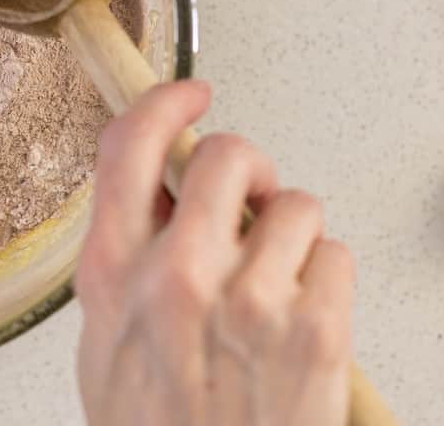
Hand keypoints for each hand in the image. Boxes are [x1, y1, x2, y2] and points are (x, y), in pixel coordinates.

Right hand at [75, 80, 353, 425]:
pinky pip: (336, 252)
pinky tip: (306, 323)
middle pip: (228, 153)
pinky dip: (328, 280)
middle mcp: (178, 276)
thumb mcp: (107, 347)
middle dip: (249, 172)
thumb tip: (161, 195)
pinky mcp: (315, 330)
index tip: (190, 96)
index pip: (129, 147)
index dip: (164, 104)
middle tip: (253, 206)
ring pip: (296, 203)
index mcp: (115, 275)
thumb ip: (124, 264)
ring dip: (294, 237)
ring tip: (278, 288)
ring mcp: (249, 302)